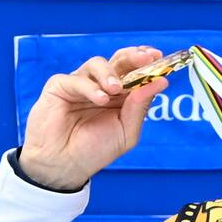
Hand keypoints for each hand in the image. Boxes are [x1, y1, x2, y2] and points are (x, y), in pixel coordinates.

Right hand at [18, 46, 167, 189]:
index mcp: (121, 95)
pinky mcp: (60, 86)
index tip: (159, 56)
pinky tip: (100, 100)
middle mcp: (102, 86)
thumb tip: (162, 82)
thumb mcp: (126, 132)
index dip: (146, 61)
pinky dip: (91, 88)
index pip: (135, 70)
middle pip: (119, 60)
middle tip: (145, 58)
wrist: (63, 165)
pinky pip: (77, 79)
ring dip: (111, 73)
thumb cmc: (94, 150)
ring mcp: (81, 84)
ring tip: (116, 89)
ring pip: (98, 63)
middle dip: (134, 56)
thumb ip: (140, 107)